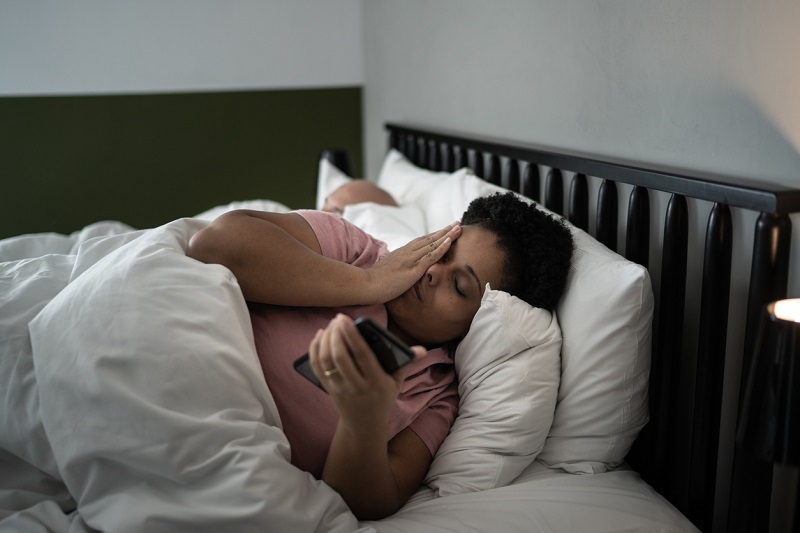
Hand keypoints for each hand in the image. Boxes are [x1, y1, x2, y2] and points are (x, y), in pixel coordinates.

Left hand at [309, 314, 425, 436]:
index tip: (344, 319)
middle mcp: (356, 386)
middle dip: (336, 335)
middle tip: (338, 318)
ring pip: (326, 361)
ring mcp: (340, 388)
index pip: (362, 356)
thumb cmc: (382, 399)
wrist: (364, 425)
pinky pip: (316, 367)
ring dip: (326, 340)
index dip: (352, 336)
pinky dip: (314, 349)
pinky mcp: (328, 389)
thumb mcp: (396, 383)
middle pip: (340, 357)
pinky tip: (320, 336)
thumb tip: (422, 349)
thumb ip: (406, 364)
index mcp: (376, 382)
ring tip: (331, 325)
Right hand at [365, 222, 461, 303]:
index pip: (422, 242)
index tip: (445, 231)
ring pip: (433, 244)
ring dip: (447, 235)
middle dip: (444, 230)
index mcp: (402, 253)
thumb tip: (400, 270)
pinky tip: (450, 241)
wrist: (366, 284)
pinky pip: (430, 256)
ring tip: (459, 227)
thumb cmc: (373, 281)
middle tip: (457, 223)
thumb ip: (396, 268)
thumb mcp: (387, 271)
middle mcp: (408, 252)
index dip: (434, 236)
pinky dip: (442, 247)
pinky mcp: (413, 269)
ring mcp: (411, 259)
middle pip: (430, 238)